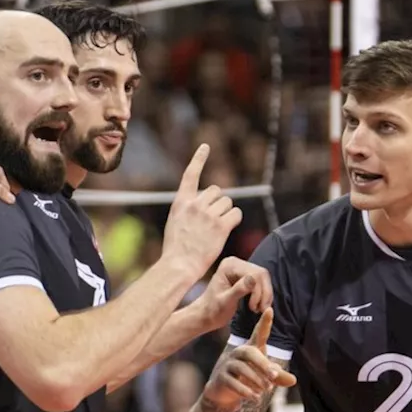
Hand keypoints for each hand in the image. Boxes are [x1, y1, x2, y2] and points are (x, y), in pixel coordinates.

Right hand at [161, 144, 244, 278]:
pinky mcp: (220, 226)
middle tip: (212, 221)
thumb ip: (189, 210)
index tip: (205, 146)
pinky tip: (227, 229)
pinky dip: (235, 220)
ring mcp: (208, 214)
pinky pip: (236, 214)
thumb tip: (204, 204)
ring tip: (217, 228)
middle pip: (216, 191)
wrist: (179, 264)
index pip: (191, 175)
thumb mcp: (176, 223)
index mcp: (181, 202)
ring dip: (226, 212)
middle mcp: (195, 204)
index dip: (199, 159)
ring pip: (228, 202)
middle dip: (217, 203)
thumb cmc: (176, 249)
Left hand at [189, 257, 272, 332]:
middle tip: (259, 310)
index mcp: (229, 266)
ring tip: (259, 309)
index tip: (253, 308)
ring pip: (264, 279)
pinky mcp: (246, 275)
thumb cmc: (213, 311)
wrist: (207, 315)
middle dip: (264, 293)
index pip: (254, 274)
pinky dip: (264, 295)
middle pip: (262, 274)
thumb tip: (254, 279)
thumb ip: (239, 289)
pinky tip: (259, 306)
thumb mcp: (225, 302)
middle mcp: (236, 262)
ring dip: (265, 295)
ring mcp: (241, 268)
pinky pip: (262, 283)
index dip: (258, 291)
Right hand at [202, 308, 295, 410]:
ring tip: (266, 390)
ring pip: (242, 368)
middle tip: (275, 376)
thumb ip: (279, 377)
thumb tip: (293, 380)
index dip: (264, 322)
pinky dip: (245, 390)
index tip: (270, 309)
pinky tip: (255, 397)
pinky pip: (233, 382)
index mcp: (252, 349)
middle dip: (263, 364)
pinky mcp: (222, 378)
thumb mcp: (266, 377)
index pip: (258, 333)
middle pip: (250, 352)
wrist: (224, 392)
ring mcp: (228, 365)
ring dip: (256, 380)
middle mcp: (239, 353)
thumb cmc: (248, 379)